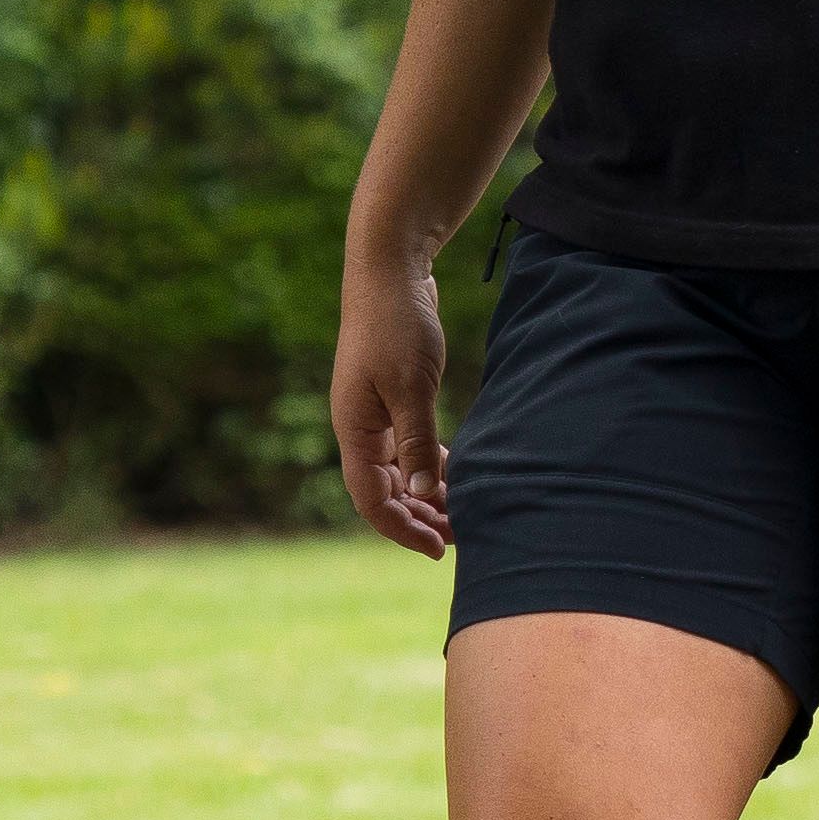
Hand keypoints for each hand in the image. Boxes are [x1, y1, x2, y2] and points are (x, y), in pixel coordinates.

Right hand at [331, 249, 453, 558]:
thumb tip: (424, 493)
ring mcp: (375, 415)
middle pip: (386, 492)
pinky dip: (431, 466)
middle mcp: (359, 429)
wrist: (391, 270)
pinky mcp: (393, 400)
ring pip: (399, 472)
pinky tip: (457, 475)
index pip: (371, 500)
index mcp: (354, 430)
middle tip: (462, 537)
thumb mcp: (411, 385)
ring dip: (428, 495)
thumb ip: (417, 441)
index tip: (439, 549)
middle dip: (420, 518)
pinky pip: (409, 448)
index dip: (402, 529)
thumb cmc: (397, 324)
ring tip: (464, 513)